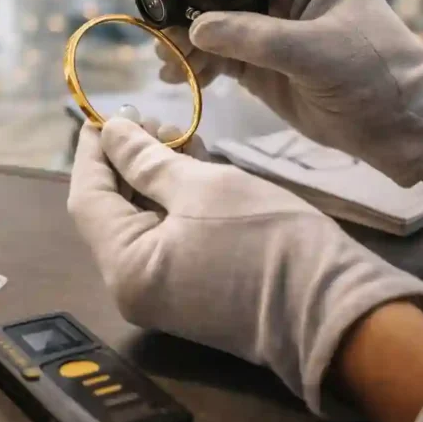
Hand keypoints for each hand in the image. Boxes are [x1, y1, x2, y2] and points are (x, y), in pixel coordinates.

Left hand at [68, 117, 422, 415]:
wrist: (336, 307)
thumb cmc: (266, 239)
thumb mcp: (201, 186)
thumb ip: (146, 159)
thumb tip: (110, 132)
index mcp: (125, 268)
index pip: (86, 199)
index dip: (92, 153)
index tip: (102, 114)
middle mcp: (133, 287)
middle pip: (111, 211)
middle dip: (125, 161)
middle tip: (148, 118)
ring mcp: (163, 293)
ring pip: (141, 220)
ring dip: (151, 176)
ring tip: (174, 131)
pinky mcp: (192, 289)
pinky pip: (167, 236)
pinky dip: (172, 199)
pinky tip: (190, 160)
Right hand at [155, 0, 422, 185]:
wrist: (399, 126)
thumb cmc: (376, 75)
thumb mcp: (319, 52)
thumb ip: (256, 39)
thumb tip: (195, 32)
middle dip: (182, 1)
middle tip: (156, 23)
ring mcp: (266, 21)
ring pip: (207, 16)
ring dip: (181, 36)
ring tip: (166, 61)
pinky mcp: (255, 56)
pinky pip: (212, 50)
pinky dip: (191, 62)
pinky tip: (177, 76)